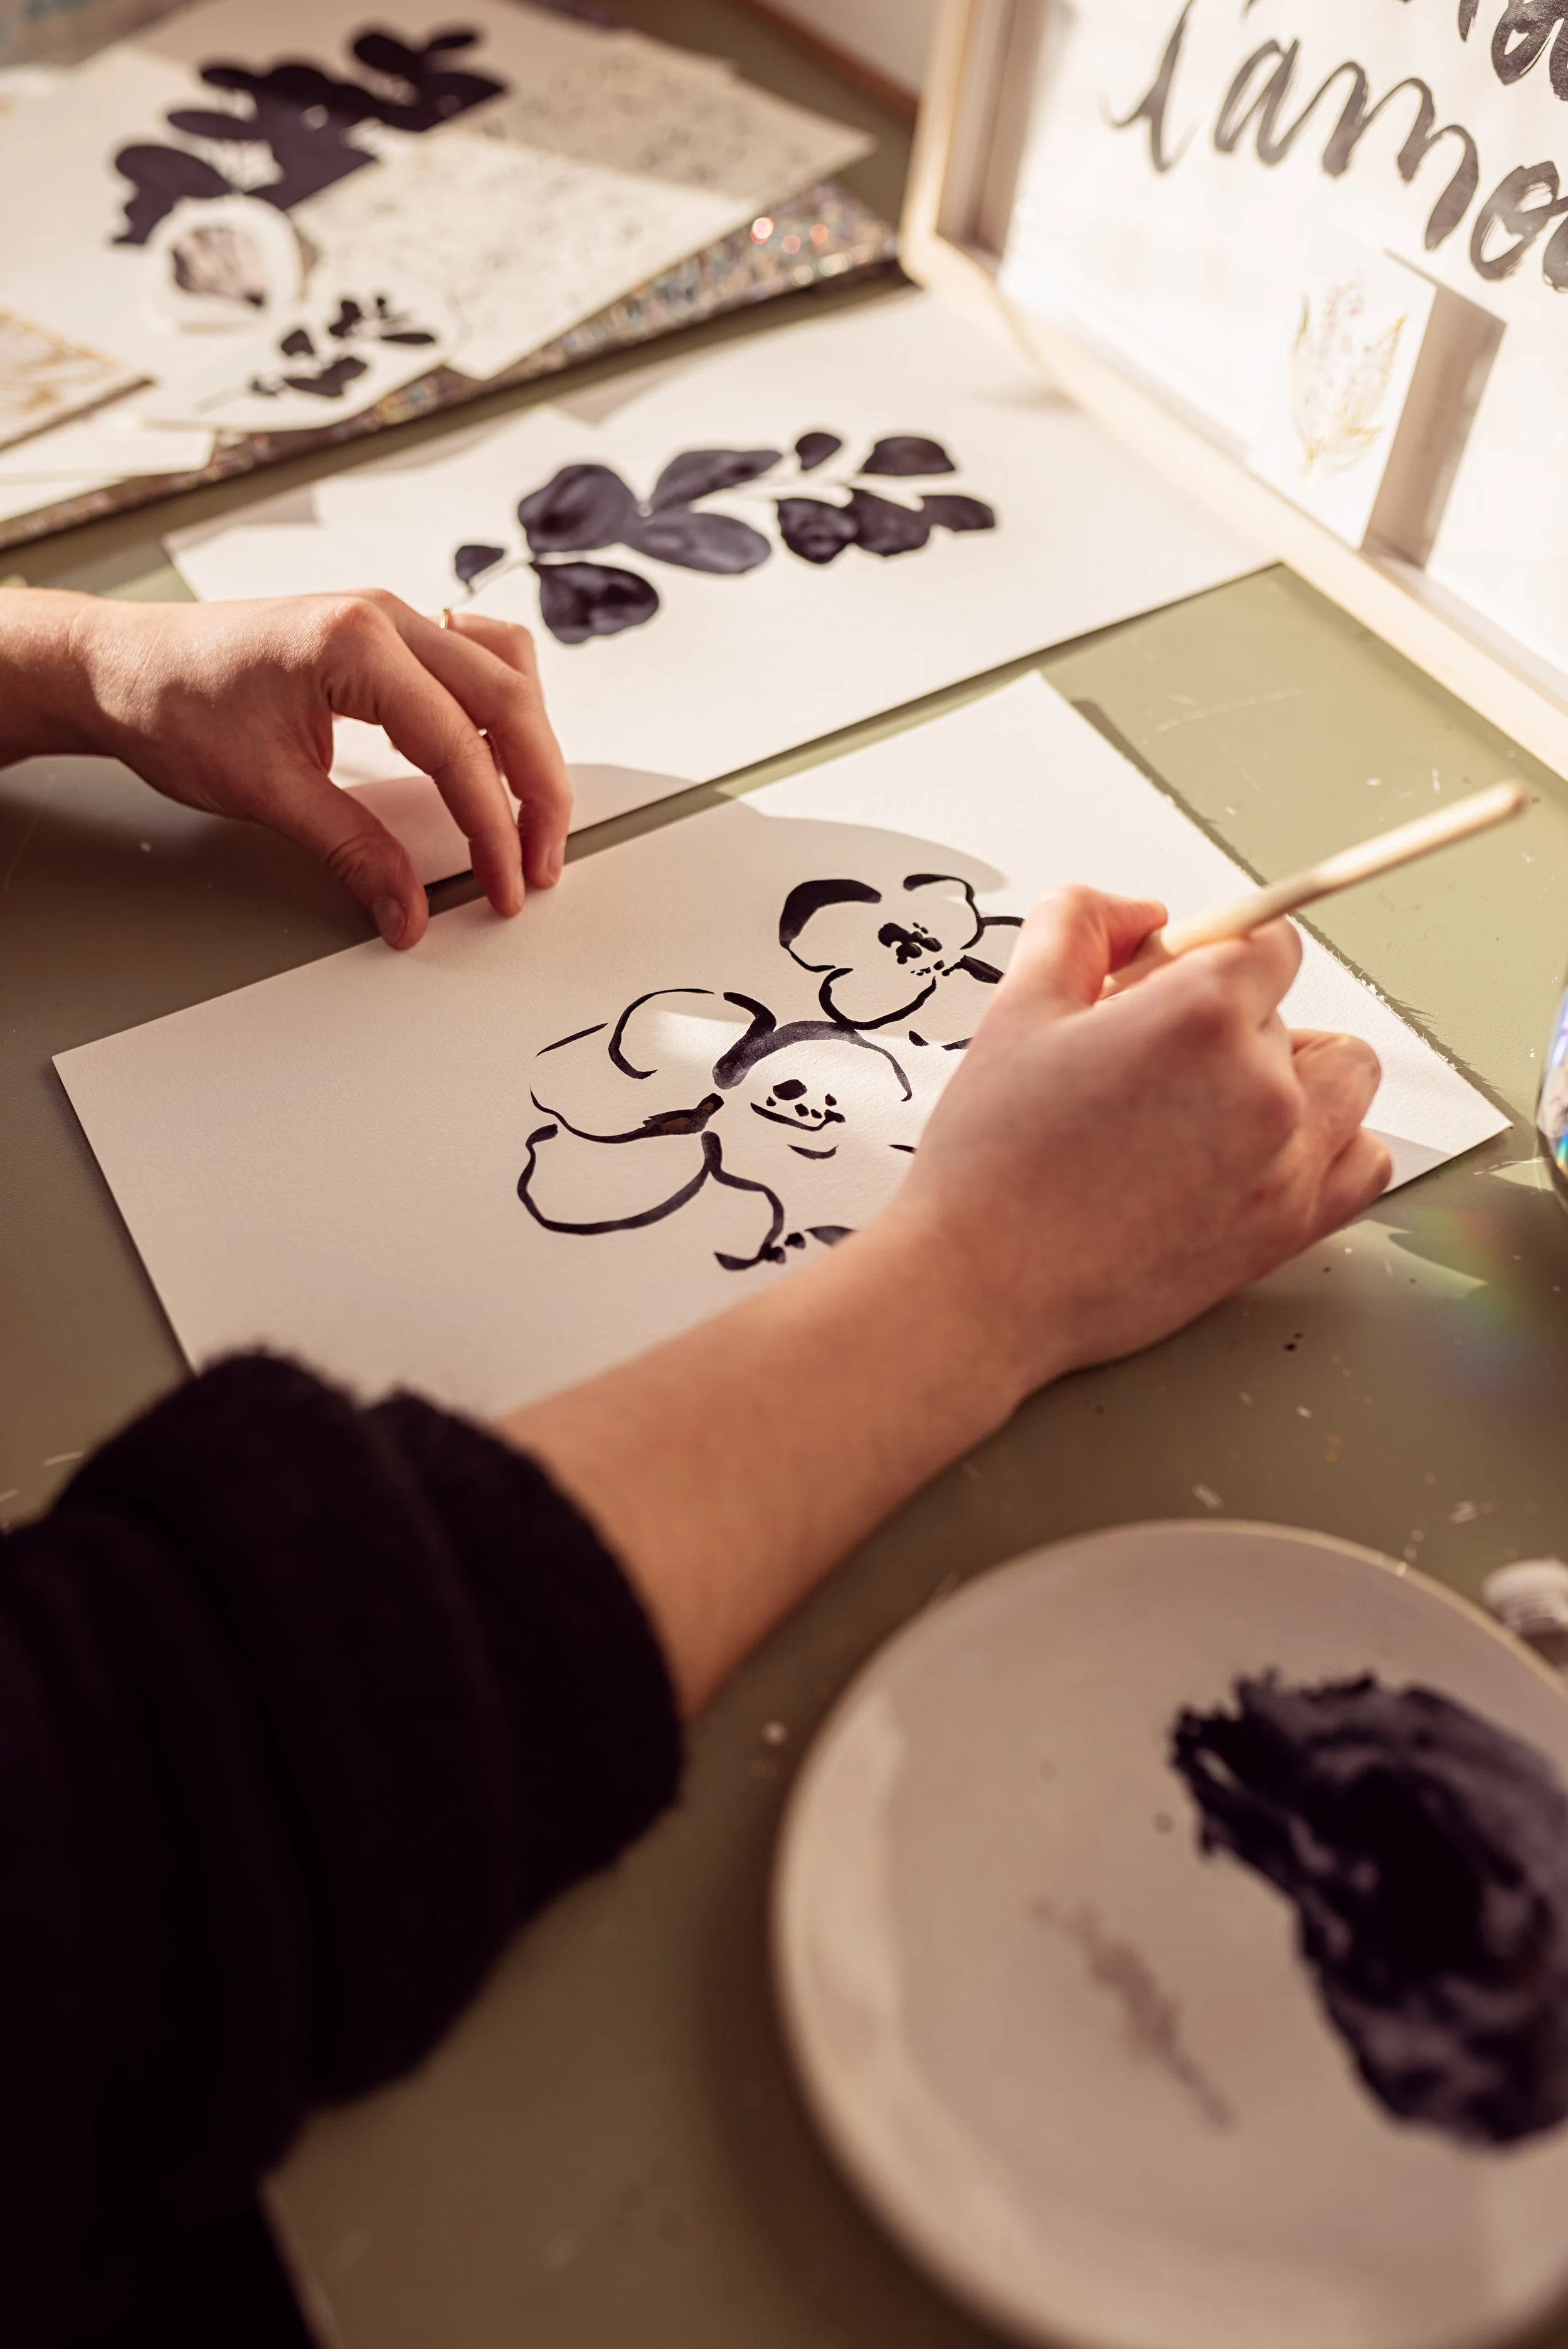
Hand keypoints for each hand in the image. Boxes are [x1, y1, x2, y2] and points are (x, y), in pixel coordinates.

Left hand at [37, 589, 571, 946]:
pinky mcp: (385, 637)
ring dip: (532, 746)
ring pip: (507, 672)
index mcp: (354, 642)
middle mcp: (385, 617)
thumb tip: (407, 908)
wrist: (120, 665)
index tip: (502, 882)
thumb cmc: (170, 702)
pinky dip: (503, 713)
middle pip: (508, 701)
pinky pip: (477, 662)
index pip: (458, 744)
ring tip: (533, 817)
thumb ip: (351, 849)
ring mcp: (390, 620)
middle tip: (539, 863)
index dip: (492, 826)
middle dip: (537, 792)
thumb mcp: (263, 790)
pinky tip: (502, 754)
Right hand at [892, 884, 1390, 1395]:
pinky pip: (1364, 1161)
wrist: (984, 1285)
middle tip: (1145, 1066)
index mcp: (1200, 1012)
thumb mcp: (1016, 1008)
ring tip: (1209, 1106)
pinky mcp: (1289, 1226)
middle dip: (1224, 1024)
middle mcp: (1260, 1082)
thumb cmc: (992, 1164)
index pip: (1265, 942)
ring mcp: (1287, 1159)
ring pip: (1341, 1076)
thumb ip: (1079, 925)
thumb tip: (1138, 913)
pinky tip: (1260, 1152)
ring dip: (1292, 1075)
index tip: (1171, 987)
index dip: (1210, 959)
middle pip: (1285, 1011)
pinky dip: (1328, 1147)